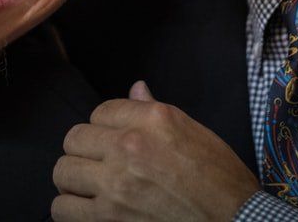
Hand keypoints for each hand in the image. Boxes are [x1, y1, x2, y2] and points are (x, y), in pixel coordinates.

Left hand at [52, 81, 259, 220]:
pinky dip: (70, 209)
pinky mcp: (108, 219)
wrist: (234, 221)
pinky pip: (62, 209)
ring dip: (74, 180)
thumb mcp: (194, 132)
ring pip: (63, 172)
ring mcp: (116, 185)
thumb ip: (155, 111)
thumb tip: (136, 89)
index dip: (106, 127)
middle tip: (99, 163)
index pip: (101, 111)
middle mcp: (130, 146)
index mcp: (154, 119)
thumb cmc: (221, 178)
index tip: (115, 141)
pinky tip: (87, 210)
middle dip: (84, 150)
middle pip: (74, 138)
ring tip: (90, 187)